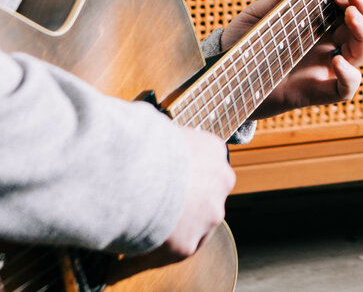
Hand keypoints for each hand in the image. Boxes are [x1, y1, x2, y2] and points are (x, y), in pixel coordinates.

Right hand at [110, 126, 234, 279]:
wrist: (133, 173)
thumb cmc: (139, 145)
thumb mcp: (158, 127)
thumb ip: (164, 133)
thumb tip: (145, 120)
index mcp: (214, 149)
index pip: (205, 165)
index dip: (183, 175)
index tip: (165, 180)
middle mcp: (221, 180)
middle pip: (206, 194)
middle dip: (185, 201)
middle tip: (155, 204)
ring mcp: (209, 214)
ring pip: (195, 225)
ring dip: (175, 227)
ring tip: (144, 224)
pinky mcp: (188, 244)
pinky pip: (173, 250)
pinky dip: (155, 250)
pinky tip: (134, 247)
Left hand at [220, 0, 362, 117]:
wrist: (222, 78)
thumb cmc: (242, 44)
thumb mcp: (258, 16)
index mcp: (320, 23)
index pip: (351, 7)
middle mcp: (328, 44)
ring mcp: (325, 69)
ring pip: (361, 52)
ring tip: (351, 15)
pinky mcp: (316, 92)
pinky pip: (346, 89)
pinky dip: (350, 76)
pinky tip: (338, 61)